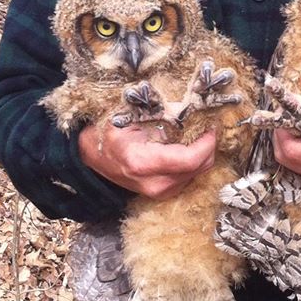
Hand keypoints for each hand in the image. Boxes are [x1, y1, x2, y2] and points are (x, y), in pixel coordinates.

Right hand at [78, 122, 216, 199]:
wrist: (89, 155)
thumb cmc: (106, 132)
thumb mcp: (130, 115)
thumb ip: (162, 112)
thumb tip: (190, 107)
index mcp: (143, 163)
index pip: (191, 159)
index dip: (208, 141)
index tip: (211, 124)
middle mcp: (154, 184)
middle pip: (200, 167)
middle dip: (208, 144)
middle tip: (206, 124)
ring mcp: (158, 192)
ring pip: (198, 172)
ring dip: (202, 152)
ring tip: (195, 132)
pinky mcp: (162, 193)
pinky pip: (189, 176)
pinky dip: (193, 160)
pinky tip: (184, 145)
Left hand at [272, 97, 300, 192]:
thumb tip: (299, 100)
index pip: (292, 150)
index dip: (280, 129)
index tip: (283, 110)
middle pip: (286, 158)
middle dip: (281, 134)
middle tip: (286, 112)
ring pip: (292, 163)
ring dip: (289, 140)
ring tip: (296, 119)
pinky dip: (300, 147)